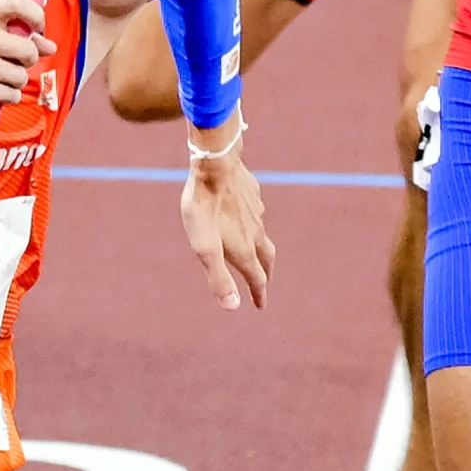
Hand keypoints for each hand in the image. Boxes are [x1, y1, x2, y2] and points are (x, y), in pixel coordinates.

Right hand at [0, 0, 49, 112]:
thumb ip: (13, 35)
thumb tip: (50, 47)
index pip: (17, 3)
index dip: (36, 15)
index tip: (38, 29)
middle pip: (28, 51)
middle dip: (27, 61)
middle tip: (14, 62)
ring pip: (20, 77)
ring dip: (16, 81)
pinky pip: (10, 95)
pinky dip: (9, 96)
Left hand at [178, 143, 273, 309]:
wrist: (215, 163)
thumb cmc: (204, 206)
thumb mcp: (204, 247)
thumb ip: (218, 277)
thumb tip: (233, 307)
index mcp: (244, 249)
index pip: (257, 278)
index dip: (258, 294)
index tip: (259, 305)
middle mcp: (255, 232)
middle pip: (266, 258)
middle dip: (265, 273)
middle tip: (263, 282)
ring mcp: (256, 212)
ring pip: (262, 234)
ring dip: (260, 247)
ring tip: (253, 251)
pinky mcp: (252, 194)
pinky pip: (256, 212)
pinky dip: (253, 222)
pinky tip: (245, 216)